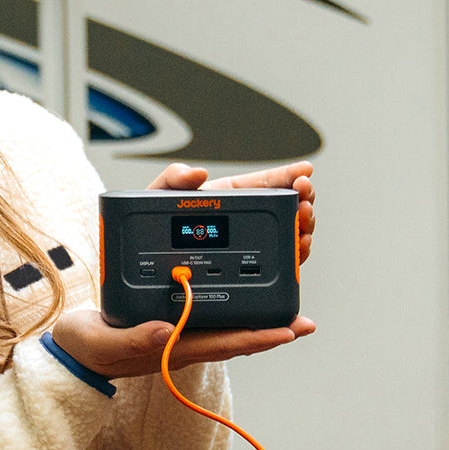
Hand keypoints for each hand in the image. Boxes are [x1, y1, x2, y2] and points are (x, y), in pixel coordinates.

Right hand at [52, 308, 315, 380]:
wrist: (70, 352)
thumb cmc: (84, 348)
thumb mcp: (101, 341)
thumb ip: (132, 338)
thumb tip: (167, 331)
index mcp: (170, 347)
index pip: (224, 343)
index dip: (259, 337)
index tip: (291, 332)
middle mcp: (182, 341)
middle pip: (236, 336)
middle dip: (271, 328)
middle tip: (306, 322)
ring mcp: (179, 333)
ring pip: (228, 324)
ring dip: (258, 315)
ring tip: (289, 303)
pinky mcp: (171, 320)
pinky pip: (211, 311)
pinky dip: (234, 301)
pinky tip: (246, 288)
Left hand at [148, 160, 315, 264]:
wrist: (143, 270)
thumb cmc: (149, 230)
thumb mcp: (158, 198)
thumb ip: (173, 179)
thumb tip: (197, 173)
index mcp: (228, 199)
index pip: (265, 183)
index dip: (288, 176)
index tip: (304, 172)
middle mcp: (243, 224)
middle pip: (285, 212)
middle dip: (302, 205)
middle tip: (305, 203)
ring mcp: (248, 250)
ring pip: (287, 240)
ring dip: (302, 232)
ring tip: (304, 229)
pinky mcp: (247, 277)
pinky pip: (277, 270)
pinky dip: (294, 261)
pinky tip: (298, 255)